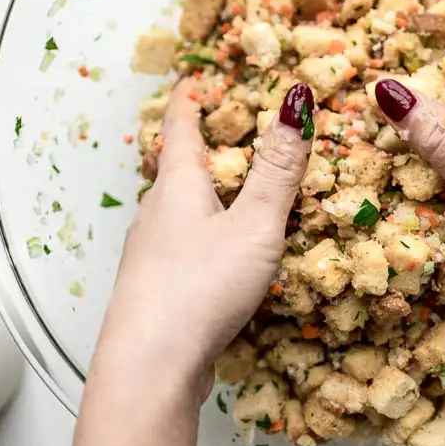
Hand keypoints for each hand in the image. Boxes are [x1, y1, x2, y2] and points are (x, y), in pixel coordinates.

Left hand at [91, 80, 313, 399]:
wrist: (148, 367)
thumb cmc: (199, 288)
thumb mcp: (253, 224)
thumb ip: (278, 169)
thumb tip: (296, 100)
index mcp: (177, 185)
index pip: (181, 127)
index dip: (190, 99)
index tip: (193, 78)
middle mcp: (156, 214)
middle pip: (177, 170)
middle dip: (201, 149)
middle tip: (224, 131)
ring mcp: (151, 255)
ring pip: (178, 212)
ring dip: (204, 197)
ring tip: (231, 192)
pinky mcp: (157, 292)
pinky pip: (184, 250)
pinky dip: (206, 238)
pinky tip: (223, 259)